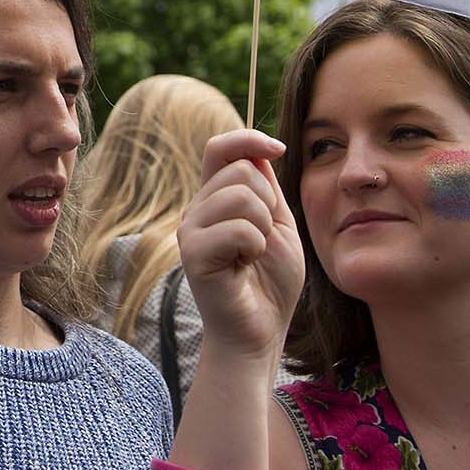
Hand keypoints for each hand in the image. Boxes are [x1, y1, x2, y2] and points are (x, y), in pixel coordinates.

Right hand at [177, 130, 304, 362]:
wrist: (260, 331)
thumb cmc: (270, 282)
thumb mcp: (278, 225)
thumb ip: (267, 189)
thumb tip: (258, 149)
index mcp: (215, 198)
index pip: (220, 147)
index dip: (249, 138)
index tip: (278, 149)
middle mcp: (196, 209)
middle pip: (241, 170)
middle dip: (269, 202)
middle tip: (263, 238)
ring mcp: (191, 230)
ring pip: (242, 196)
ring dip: (264, 227)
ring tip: (253, 254)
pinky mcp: (194, 253)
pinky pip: (240, 229)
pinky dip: (256, 247)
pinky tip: (245, 266)